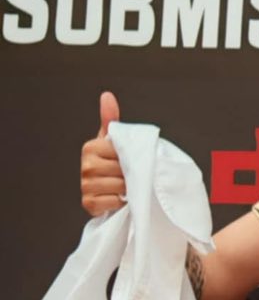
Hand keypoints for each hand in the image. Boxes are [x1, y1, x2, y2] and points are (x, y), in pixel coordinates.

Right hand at [81, 92, 125, 215]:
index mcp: (91, 147)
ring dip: (128, 189)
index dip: (132, 158)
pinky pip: (112, 202)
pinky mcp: (88, 203)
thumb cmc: (113, 162)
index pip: (120, 152)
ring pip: (119, 187)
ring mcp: (85, 185)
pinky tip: (119, 198)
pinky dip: (120, 202)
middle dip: (132, 175)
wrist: (110, 190)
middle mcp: (85, 166)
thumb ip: (111, 120)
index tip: (132, 161)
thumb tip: (107, 95)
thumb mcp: (114, 141)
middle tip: (133, 176)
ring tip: (127, 187)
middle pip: (121, 171)